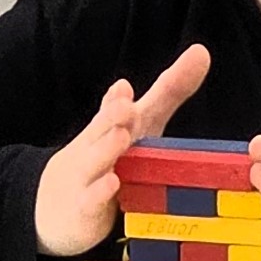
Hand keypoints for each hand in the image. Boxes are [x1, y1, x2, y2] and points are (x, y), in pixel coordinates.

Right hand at [33, 45, 210, 257]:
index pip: (111, 111)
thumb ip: (169, 91)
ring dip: (106, 151)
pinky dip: (99, 193)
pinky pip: (91, 201)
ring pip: (95, 164)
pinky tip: (112, 184)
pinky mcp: (85, 210)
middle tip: (126, 107)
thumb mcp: (141, 123)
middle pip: (102, 132)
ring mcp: (87, 179)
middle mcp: (97, 148)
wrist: (57, 203)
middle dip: (112, 118)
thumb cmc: (111, 156)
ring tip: (121, 136)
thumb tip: (202, 50)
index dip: (116, 101)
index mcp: (109, 127)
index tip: (124, 89)